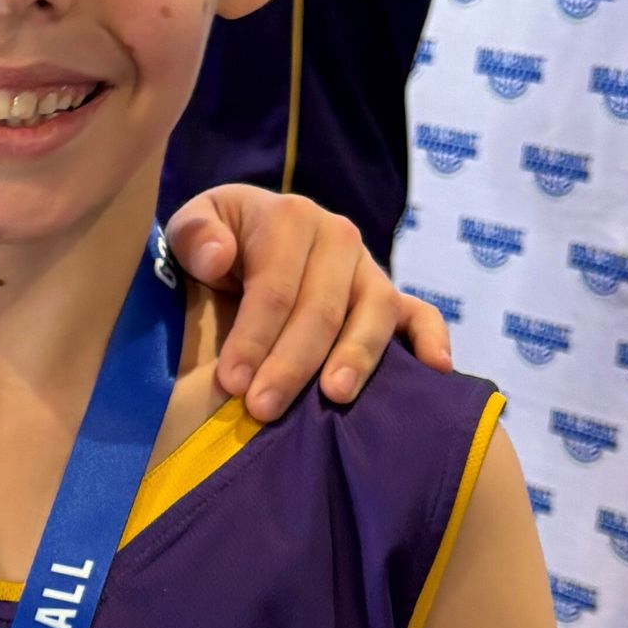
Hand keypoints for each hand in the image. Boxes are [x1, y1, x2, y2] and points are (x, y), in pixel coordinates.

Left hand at [166, 184, 451, 416]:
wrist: (247, 236)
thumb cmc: (214, 242)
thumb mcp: (190, 227)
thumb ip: (195, 236)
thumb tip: (219, 255)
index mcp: (290, 218)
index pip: (275, 287)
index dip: (253, 336)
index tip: (231, 382)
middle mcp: (338, 237)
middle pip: (321, 308)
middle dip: (292, 364)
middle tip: (263, 409)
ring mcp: (368, 268)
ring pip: (373, 313)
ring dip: (356, 357)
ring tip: (335, 396)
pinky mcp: (389, 296)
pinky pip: (420, 315)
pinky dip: (432, 338)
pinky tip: (436, 369)